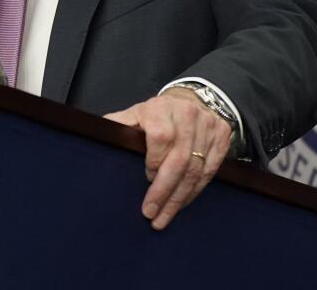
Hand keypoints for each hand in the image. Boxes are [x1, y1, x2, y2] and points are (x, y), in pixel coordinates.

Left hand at [104, 89, 231, 230]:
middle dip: (165, 191)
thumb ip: (117, 125)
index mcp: (160, 109)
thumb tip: (94, 136)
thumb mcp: (134, 114)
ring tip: (165, 216)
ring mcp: (207, 126)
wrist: (188, 100)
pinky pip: (210, 170)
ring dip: (180, 197)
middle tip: (151, 213)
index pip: (161, 137)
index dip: (155, 161)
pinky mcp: (222, 137)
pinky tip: (183, 202)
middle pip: (180, 159)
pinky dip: (196, 190)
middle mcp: (187, 115)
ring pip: (196, 169)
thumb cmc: (155, 114)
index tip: (146, 177)